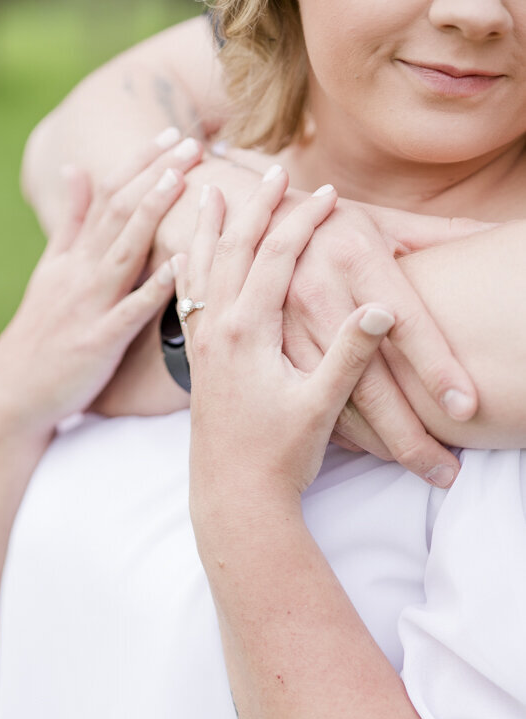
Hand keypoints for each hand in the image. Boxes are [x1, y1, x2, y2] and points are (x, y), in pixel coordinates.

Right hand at [0, 131, 202, 440]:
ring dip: (152, 212)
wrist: (14, 394)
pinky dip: (155, 286)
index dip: (138, 163)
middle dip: (155, 174)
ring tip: (182, 180)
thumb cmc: (41, 335)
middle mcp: (79, 273)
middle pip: (118, 212)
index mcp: (72, 256)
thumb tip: (76, 168)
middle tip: (190, 143)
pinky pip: (130, 311)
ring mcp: (88, 306)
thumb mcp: (50, 273)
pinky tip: (181, 263)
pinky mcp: (98, 342)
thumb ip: (70, 224)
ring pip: (123, 250)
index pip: (107, 196)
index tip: (169, 134)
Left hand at [177, 169, 394, 514]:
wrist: (233, 499)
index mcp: (246, 333)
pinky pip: (185, 301)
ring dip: (206, 228)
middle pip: (232, 250)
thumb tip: (381, 310)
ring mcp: (202, 346)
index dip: (301, 222)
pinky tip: (179, 260)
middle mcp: (216, 330)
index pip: (274, 258)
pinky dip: (184, 270)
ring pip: (199, 270)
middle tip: (268, 169)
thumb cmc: (278, 457)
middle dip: (253, 206)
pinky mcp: (197, 363)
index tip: (325, 192)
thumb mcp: (320, 407)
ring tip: (206, 192)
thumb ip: (348, 356)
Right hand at [282, 195, 490, 485]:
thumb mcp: (381, 221)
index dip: (436, 368)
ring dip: (380, 443)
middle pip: (371, 381)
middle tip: (445, 471)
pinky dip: (344, 432)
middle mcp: (317, 293)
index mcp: (354, 257)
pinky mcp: (263, 353)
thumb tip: (500, 236)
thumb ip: (439, 236)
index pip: (405, 324)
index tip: (466, 408)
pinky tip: (373, 450)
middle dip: (410, 434)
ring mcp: (284, 329)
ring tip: (420, 467)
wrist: (245, 224)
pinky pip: (307, 400)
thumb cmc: (329, 227)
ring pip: (337, 401)